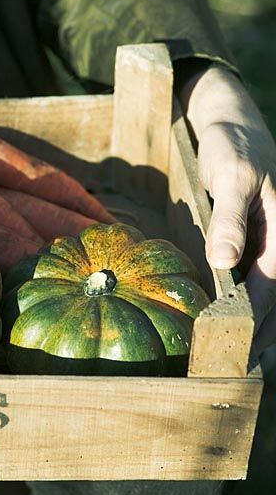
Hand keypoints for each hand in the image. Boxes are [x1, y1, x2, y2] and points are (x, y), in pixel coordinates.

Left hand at [180, 64, 275, 361]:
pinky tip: (240, 317)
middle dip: (261, 336)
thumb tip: (223, 262)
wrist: (235, 122)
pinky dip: (255, 300)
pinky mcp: (265, 239)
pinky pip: (264, 277)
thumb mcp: (232, 177)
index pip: (270, 293)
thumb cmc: (235, 147)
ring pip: (273, 292)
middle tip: (234, 371)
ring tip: (240, 357)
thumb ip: (230, 220)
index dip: (254, 328)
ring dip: (261, 324)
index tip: (237, 359)